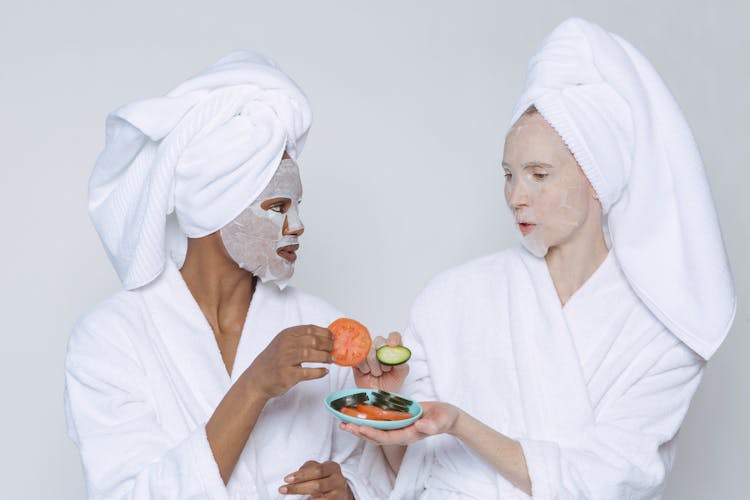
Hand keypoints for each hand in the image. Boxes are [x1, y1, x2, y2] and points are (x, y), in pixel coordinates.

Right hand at [244, 325, 332, 399]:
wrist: (257, 378)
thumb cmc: (274, 360)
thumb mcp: (284, 343)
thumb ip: (301, 338)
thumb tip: (326, 336)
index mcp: (286, 335)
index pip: (310, 329)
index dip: (324, 333)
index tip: (333, 338)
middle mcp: (285, 345)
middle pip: (313, 341)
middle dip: (327, 345)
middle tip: (333, 350)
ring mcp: (285, 360)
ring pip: (311, 354)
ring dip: (324, 357)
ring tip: (331, 360)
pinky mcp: (287, 375)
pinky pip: (307, 372)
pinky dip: (319, 372)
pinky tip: (325, 371)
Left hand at [279, 460, 352, 498]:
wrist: (339, 492)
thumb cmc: (324, 478)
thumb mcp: (318, 469)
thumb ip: (308, 468)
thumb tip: (295, 476)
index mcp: (333, 467)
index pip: (317, 470)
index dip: (301, 475)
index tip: (286, 479)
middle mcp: (338, 480)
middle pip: (317, 485)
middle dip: (297, 488)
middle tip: (282, 489)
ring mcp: (339, 494)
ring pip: (318, 499)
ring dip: (303, 498)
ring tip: (289, 499)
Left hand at [340, 401, 459, 444]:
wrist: (446, 417)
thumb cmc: (444, 418)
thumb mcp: (442, 419)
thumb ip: (433, 424)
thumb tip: (421, 425)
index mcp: (409, 435)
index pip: (387, 437)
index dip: (373, 433)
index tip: (360, 428)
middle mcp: (400, 434)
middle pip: (376, 437)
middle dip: (359, 432)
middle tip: (343, 425)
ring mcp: (397, 429)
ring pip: (375, 431)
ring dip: (359, 427)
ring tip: (343, 422)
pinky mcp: (396, 422)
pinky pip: (379, 423)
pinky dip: (367, 420)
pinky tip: (357, 415)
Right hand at [353, 331, 408, 392]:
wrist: (376, 396)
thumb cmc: (390, 384)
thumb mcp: (401, 375)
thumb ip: (401, 363)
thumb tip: (397, 354)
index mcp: (393, 349)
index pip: (394, 336)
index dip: (393, 339)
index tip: (393, 346)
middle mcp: (380, 347)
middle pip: (380, 341)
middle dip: (383, 358)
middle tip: (385, 370)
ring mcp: (368, 352)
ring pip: (369, 351)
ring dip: (374, 366)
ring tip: (376, 374)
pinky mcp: (357, 358)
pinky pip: (359, 357)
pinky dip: (364, 368)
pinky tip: (366, 372)